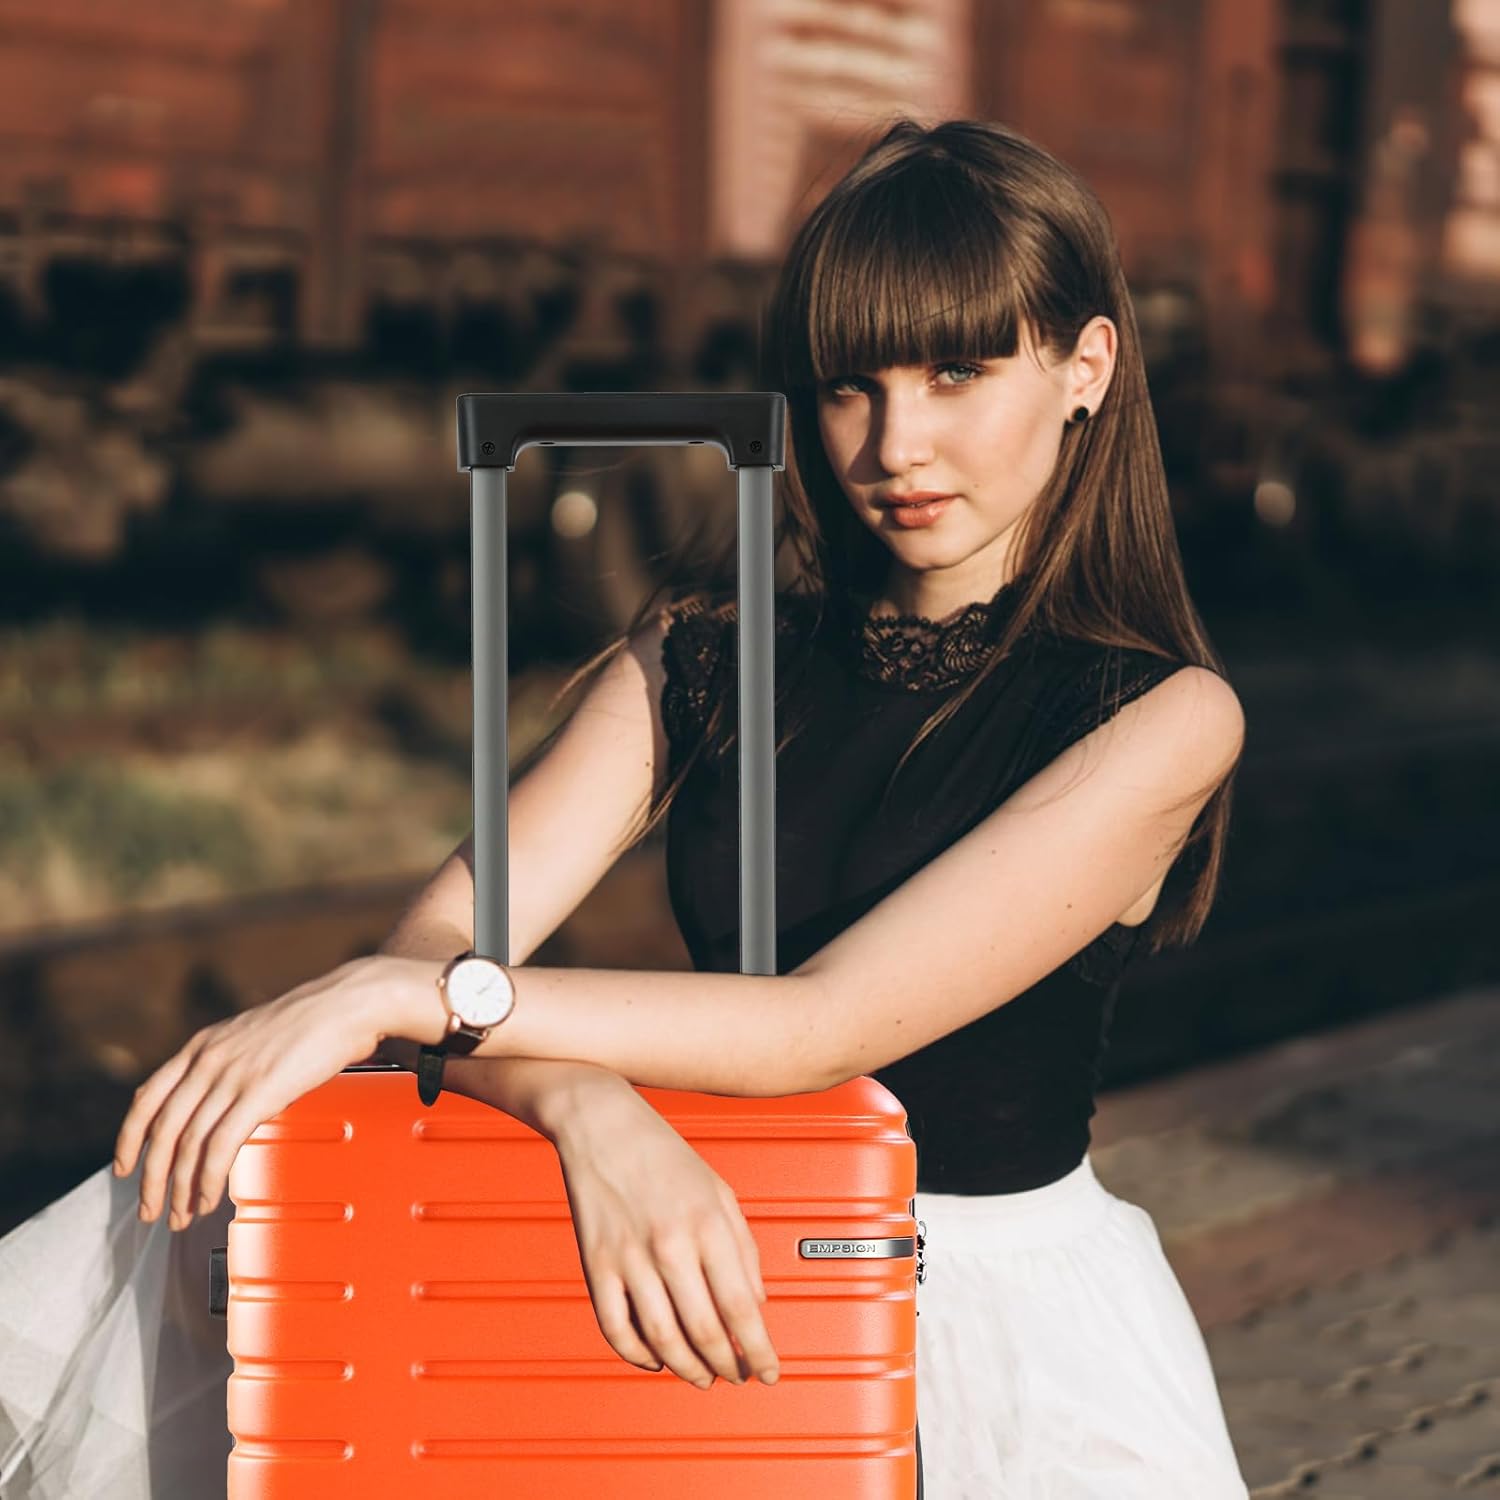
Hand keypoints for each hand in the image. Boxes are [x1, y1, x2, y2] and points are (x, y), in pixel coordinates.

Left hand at [112, 954, 425, 1229]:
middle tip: (150, 1209)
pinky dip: (207, 1180)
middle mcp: (208, 1060)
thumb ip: (232, 1064)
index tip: (124, 1167)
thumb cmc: (315, 1020)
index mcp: (203, 1045)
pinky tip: (208, 1198)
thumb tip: (227, 1102)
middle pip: (161, 1130)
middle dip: (151, 1179)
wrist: (348, 1003)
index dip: (128, 1138)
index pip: (147, 1097)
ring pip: (187, 1144)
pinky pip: (219, 1147)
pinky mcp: (258, 1093)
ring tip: (182, 1215)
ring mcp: (231, 1076)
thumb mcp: (254, 1035)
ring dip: (178, 1188)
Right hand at [550, 1084, 780, 1389]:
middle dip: (727, 1366)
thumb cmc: (663, 1153)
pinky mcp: (595, 1264)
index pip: (742, 1306)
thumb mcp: (718, 1190)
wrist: (601, 1122)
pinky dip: (637, 1355)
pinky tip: (655, 1359)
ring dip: (687, 1369)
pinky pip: (616, 1328)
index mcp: (707, 1223)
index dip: (760, 1350)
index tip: (769, 1371)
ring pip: (663, 1339)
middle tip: (738, 1377)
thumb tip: (755, 1304)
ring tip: (702, 1377)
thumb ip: (743, 1247)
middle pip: (705, 1330)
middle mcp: (670, 1243)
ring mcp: (630, 1257)